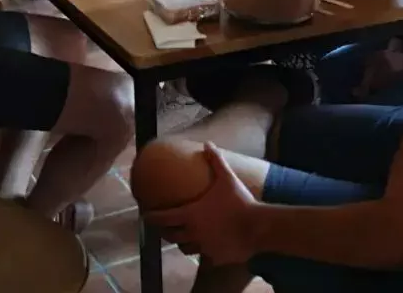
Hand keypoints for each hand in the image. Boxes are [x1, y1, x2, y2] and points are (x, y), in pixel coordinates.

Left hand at [145, 145, 259, 265]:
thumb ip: (215, 160)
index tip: (144, 215)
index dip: (151, 217)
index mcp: (191, 215)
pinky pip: (205, 257)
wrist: (258, 227)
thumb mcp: (226, 177)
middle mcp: (194, 233)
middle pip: (170, 236)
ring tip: (182, 237)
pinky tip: (207, 247)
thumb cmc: (239, 201)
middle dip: (164, 232)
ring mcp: (204, 248)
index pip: (163, 218)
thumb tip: (208, 143)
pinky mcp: (216, 258)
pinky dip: (203, 251)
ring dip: (182, 243)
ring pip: (186, 249)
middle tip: (162, 227)